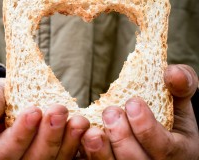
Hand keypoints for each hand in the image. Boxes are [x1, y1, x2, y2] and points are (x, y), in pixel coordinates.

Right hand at [0, 78, 89, 159]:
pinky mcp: (55, 159)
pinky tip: (87, 132)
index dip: (20, 134)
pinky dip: (78, 147)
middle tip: (59, 111)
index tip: (34, 111)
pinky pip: (67, 159)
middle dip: (48, 137)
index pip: (4, 152)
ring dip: (68, 143)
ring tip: (79, 121)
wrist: (12, 108)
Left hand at [81, 64, 198, 159]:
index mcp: (176, 152)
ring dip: (101, 152)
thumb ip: (182, 86)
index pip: (163, 147)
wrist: (162, 136)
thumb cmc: (171, 118)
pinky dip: (89, 155)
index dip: (146, 127)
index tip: (132, 103)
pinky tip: (81, 139)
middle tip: (110, 112)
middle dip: (121, 137)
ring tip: (91, 132)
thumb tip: (172, 72)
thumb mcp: (181, 103)